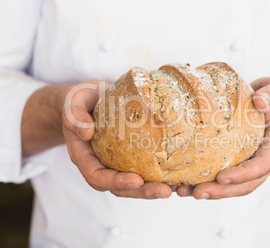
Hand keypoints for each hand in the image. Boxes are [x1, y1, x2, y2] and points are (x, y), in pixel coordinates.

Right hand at [61, 79, 172, 198]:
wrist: (89, 97)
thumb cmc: (80, 99)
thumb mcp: (74, 101)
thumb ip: (75, 115)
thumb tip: (87, 132)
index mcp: (84, 156)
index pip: (97, 176)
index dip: (116, 181)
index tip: (136, 180)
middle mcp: (100, 164)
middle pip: (120, 187)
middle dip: (142, 192)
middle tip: (165, 192)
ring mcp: (115, 162)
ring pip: (133, 183)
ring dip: (153, 188)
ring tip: (174, 188)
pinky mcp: (129, 155)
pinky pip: (142, 169)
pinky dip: (158, 175)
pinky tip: (176, 174)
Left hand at [176, 77, 269, 198]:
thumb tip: (259, 101)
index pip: (263, 165)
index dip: (243, 174)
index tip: (221, 177)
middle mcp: (267, 161)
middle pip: (247, 184)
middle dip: (222, 191)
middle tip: (198, 192)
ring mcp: (253, 166)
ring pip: (234, 187)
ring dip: (211, 192)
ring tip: (186, 192)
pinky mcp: (239, 165)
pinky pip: (225, 180)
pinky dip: (207, 184)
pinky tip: (186, 185)